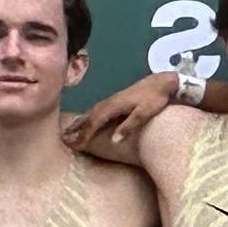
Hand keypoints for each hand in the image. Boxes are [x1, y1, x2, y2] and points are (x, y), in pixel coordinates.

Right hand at [61, 71, 180, 154]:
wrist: (163, 82)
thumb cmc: (155, 98)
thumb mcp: (144, 113)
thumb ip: (129, 125)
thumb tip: (114, 140)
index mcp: (114, 106)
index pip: (95, 122)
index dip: (84, 134)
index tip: (75, 144)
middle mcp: (110, 102)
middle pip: (89, 116)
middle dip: (76, 128)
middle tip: (64, 139)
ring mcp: (112, 100)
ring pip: (91, 112)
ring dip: (80, 122)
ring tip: (69, 131)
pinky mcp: (116, 100)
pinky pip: (97, 110)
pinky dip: (88, 116)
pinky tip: (86, 120)